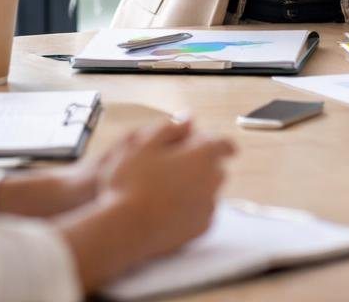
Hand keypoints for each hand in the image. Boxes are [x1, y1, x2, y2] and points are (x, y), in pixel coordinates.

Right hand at [96, 119, 235, 260]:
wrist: (124, 229)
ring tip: (164, 190)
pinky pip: (202, 212)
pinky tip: (167, 209)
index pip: (224, 143)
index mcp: (203, 154)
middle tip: (171, 166)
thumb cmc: (130, 183)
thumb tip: (187, 119)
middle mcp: (213, 180)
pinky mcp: (201, 229)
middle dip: (200, 164)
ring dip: (195, 187)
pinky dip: (191, 208)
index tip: (203, 143)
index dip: (213, 141)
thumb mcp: (143, 144)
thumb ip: (169, 128)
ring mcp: (209, 206)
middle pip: (215, 167)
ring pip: (209, 191)